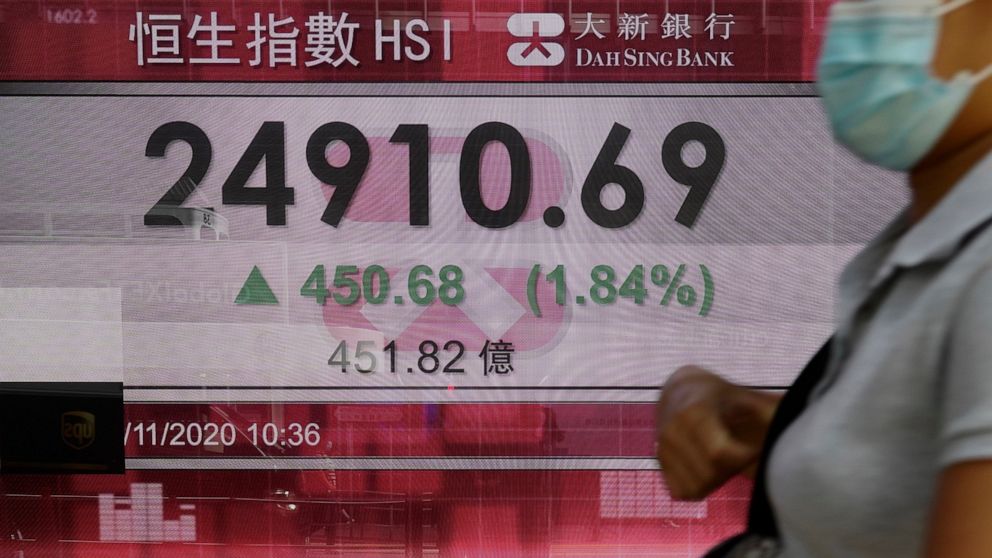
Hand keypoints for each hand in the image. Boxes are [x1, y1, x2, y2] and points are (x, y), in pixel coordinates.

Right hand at [655, 365, 781, 499]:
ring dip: (717, 479)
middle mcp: (671, 431)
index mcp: (693, 411)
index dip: (745, 456)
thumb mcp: (748, 397)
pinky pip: (684, 492)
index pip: (719, 454)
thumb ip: (772, 411)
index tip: (755, 446)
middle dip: (733, 468)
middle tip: (742, 451)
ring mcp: (662, 449)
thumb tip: (803, 423)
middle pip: (711, 474)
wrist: (683, 391)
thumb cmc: (723, 397)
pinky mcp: (659, 464)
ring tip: (725, 458)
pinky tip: (708, 467)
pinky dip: (700, 486)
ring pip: (697, 487)